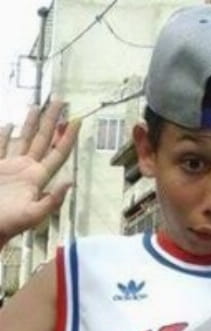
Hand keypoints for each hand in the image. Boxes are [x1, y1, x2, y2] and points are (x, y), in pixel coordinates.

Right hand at [0, 101, 80, 245]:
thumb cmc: (5, 225)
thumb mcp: (32, 216)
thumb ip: (52, 201)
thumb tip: (70, 182)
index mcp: (37, 177)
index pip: (58, 153)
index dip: (68, 137)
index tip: (78, 120)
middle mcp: (27, 168)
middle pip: (44, 139)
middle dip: (52, 121)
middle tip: (60, 101)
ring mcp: (9, 166)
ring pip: (23, 139)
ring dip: (31, 123)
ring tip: (37, 107)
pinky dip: (3, 134)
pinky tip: (9, 123)